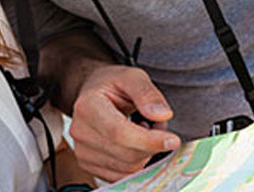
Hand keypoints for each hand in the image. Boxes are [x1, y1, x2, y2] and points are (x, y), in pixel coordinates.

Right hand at [68, 64, 180, 181]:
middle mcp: (80, 132)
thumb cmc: (112, 84)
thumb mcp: (132, 76)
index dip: (148, 140)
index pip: (119, 133)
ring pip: (128, 168)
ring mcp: (82, 151)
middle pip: (127, 154)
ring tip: (143, 129)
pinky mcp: (88, 166)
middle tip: (156, 122)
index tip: (173, 140)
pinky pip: (123, 176)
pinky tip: (133, 143)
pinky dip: (136, 162)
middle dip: (151, 143)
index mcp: (88, 106)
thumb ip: (147, 93)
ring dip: (146, 152)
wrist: (93, 93)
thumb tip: (162, 115)